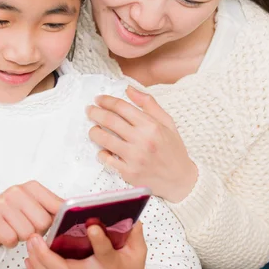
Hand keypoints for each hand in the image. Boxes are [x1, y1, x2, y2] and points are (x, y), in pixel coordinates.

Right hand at [0, 181, 62, 248]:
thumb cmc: (13, 213)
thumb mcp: (34, 205)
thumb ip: (52, 209)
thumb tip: (75, 216)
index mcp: (32, 187)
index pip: (57, 206)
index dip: (56, 221)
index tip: (54, 226)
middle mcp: (17, 191)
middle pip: (43, 223)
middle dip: (37, 231)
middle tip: (28, 227)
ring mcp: (2, 203)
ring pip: (27, 233)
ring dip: (22, 238)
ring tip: (15, 229)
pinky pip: (11, 239)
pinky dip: (10, 242)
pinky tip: (6, 233)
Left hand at [25, 221, 146, 268]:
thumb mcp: (137, 253)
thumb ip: (134, 234)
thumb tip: (132, 215)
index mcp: (110, 265)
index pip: (104, 253)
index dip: (99, 240)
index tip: (91, 226)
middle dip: (46, 254)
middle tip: (35, 236)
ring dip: (37, 262)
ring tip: (30, 243)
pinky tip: (30, 260)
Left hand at [87, 86, 197, 202]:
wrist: (180, 179)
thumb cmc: (172, 149)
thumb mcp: (167, 122)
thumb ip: (148, 104)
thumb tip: (129, 89)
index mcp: (151, 126)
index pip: (122, 107)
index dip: (107, 101)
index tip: (98, 99)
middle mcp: (142, 140)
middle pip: (110, 120)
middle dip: (95, 112)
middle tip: (89, 110)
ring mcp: (134, 157)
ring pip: (104, 139)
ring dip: (94, 131)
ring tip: (94, 129)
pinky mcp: (128, 172)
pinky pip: (106, 159)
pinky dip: (101, 152)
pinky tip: (103, 149)